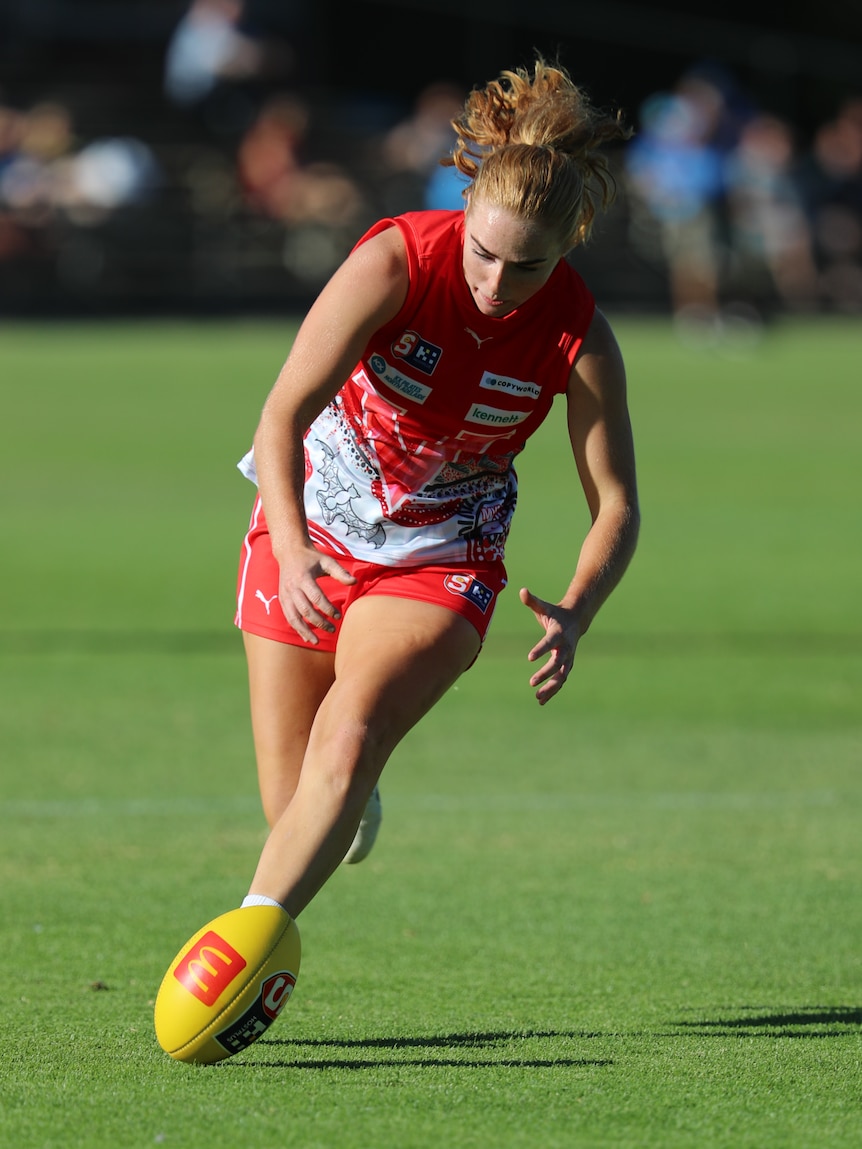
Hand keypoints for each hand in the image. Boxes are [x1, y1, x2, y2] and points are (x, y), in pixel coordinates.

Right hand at [276, 542, 355, 644]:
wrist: (289, 552)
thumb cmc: (311, 557)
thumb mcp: (327, 561)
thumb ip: (340, 572)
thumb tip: (355, 582)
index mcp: (303, 578)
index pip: (316, 598)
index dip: (328, 609)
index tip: (339, 616)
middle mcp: (292, 588)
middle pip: (305, 610)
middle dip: (319, 622)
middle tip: (333, 629)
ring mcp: (285, 595)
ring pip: (293, 618)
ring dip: (304, 631)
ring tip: (316, 642)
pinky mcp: (282, 599)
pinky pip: (288, 617)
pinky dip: (297, 628)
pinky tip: (306, 637)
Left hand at [519, 587, 581, 704]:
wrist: (576, 619)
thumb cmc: (555, 613)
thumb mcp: (544, 607)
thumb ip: (533, 601)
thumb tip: (522, 590)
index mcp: (559, 633)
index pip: (550, 642)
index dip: (541, 649)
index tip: (530, 658)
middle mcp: (566, 647)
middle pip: (557, 663)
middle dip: (545, 673)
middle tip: (531, 682)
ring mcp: (569, 658)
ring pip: (561, 676)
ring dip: (550, 687)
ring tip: (537, 697)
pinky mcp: (567, 665)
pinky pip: (561, 681)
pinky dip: (552, 691)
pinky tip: (541, 700)